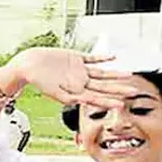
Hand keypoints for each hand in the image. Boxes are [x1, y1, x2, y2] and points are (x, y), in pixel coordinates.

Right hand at [2, 48, 132, 109]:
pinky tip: (113, 57)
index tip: (121, 104)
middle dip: (118, 90)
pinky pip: (93, 58)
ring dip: (115, 74)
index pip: (96, 98)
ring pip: (101, 73)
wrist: (29, 64)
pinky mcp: (76, 59)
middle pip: (103, 87)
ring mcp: (79, 70)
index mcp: (75, 92)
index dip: (109, 101)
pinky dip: (103, 57)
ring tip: (128, 75)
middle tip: (133, 92)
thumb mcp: (53, 91)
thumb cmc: (37, 80)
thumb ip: (69, 97)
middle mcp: (79, 82)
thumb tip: (84, 102)